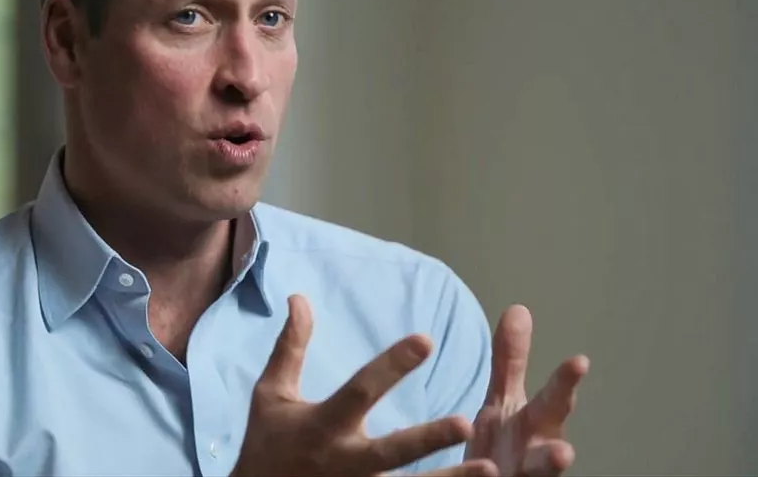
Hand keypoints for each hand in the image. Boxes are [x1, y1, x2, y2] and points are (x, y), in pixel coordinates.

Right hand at [231, 294, 499, 476]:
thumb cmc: (267, 446)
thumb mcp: (271, 395)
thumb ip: (291, 348)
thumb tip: (300, 297)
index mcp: (323, 425)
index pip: (361, 390)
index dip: (392, 366)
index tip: (425, 340)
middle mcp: (343, 462)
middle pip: (391, 451)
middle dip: (428, 438)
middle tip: (466, 422)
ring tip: (490, 470)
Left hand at [465, 305, 588, 476]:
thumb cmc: (502, 447)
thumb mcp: (503, 402)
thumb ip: (511, 362)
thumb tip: (518, 309)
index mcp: (534, 427)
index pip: (552, 402)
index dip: (565, 384)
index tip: (580, 362)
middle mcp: (534, 460)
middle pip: (548, 461)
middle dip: (555, 458)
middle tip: (563, 454)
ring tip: (542, 476)